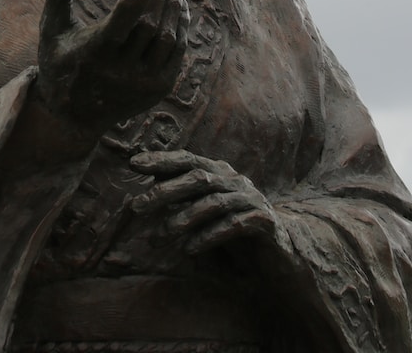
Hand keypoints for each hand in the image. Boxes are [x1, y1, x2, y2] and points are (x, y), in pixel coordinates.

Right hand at [36, 0, 188, 137]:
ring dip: (174, 6)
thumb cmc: (59, 65)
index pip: (124, 18)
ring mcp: (142, 83)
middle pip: (149, 23)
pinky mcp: (158, 90)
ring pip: (167, 38)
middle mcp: (121, 71)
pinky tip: (181, 6)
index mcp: (94, 53)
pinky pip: (177, 54)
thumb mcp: (50, 32)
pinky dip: (182, 28)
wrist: (72, 119)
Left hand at [130, 150, 280, 254]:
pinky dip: (209, 236)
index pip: (187, 159)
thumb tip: (152, 179)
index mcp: (219, 171)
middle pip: (197, 178)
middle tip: (135, 206)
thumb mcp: (206, 208)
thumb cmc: (234, 227)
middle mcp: (235, 180)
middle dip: (164, 191)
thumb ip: (185, 193)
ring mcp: (251, 199)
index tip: (132, 163)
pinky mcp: (263, 221)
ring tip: (158, 237)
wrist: (279, 252)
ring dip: (182, 219)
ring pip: (213, 203)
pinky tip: (189, 249)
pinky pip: (233, 225)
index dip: (161, 159)